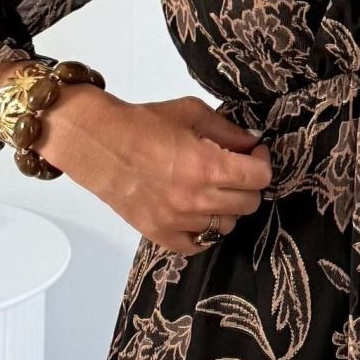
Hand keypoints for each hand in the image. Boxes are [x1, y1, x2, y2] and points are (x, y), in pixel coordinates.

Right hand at [39, 88, 270, 253]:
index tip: (254, 153)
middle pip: (248, 204)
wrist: (97, 142)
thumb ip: (228, 131)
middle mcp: (197, 199)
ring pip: (227, 226)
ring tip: (211, 189)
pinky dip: (203, 232)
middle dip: (247, 184)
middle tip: (234, 170)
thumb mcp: (191, 113)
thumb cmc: (143, 123)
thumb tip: (252, 144)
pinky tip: (197, 214)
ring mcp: (178, 221)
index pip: (259, 178)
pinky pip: (198, 246)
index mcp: (208, 166)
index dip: (262, 163)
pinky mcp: (160, 235)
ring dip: (226, 207)